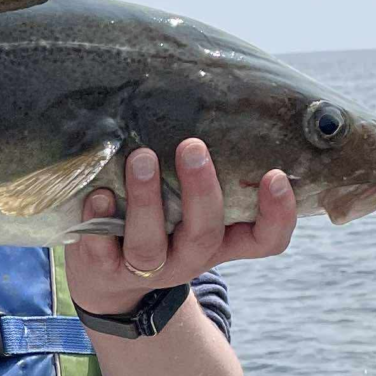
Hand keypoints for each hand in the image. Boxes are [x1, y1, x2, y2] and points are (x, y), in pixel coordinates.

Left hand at [65, 140, 294, 317]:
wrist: (109, 277)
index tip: (275, 174)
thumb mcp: (192, 205)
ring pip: (149, 245)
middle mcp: (189, 257)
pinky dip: (98, 221)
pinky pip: (101, 251)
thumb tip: (217, 99)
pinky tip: (99, 194)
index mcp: (222, 240)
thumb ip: (208, 172)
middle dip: (200, 190)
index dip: (277, 214)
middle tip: (192, 146)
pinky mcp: (106, 270)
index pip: (266, 239)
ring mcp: (148, 269)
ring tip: (141, 158)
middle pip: (204, 235)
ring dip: (146, 200)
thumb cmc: (162, 220)